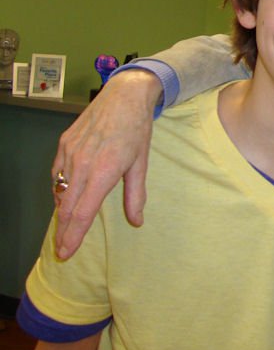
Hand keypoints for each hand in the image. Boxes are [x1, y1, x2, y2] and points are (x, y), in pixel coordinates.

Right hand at [52, 69, 161, 258]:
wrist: (124, 96)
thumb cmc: (137, 130)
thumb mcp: (141, 163)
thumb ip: (136, 195)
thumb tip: (137, 221)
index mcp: (102, 172)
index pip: (83, 212)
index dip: (73, 236)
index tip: (66, 252)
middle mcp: (81, 164)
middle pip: (67, 207)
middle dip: (64, 231)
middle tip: (62, 250)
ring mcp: (69, 153)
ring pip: (60, 191)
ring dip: (62, 211)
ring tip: (65, 227)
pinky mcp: (63, 144)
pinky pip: (56, 174)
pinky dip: (59, 189)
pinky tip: (65, 197)